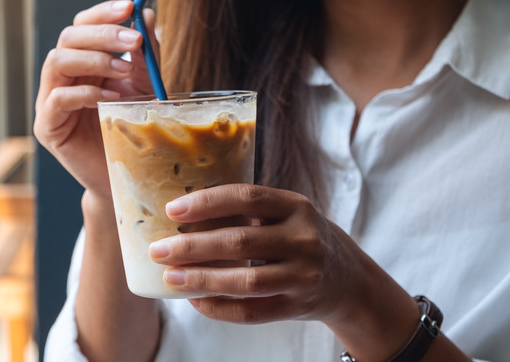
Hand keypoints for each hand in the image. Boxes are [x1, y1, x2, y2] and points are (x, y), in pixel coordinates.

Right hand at [33, 0, 158, 199]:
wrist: (125, 176)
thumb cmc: (131, 129)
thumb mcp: (144, 85)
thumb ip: (145, 54)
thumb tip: (146, 13)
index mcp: (81, 63)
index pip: (82, 26)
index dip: (102, 13)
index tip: (129, 6)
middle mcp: (61, 77)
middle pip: (68, 38)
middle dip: (102, 34)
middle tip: (133, 40)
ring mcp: (50, 101)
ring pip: (57, 61)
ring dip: (93, 59)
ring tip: (124, 69)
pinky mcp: (47, 127)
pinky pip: (58, 99)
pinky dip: (85, 93)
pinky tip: (110, 98)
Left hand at [148, 184, 369, 324]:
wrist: (350, 280)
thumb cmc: (301, 239)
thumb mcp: (287, 215)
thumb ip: (248, 211)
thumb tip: (183, 213)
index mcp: (296, 206)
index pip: (248, 197)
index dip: (207, 203)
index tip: (172, 210)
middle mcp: (304, 239)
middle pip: (240, 241)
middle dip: (193, 246)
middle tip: (159, 249)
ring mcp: (304, 275)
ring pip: (246, 281)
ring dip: (202, 280)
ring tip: (170, 277)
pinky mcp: (298, 307)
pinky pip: (252, 312)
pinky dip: (219, 308)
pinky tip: (196, 301)